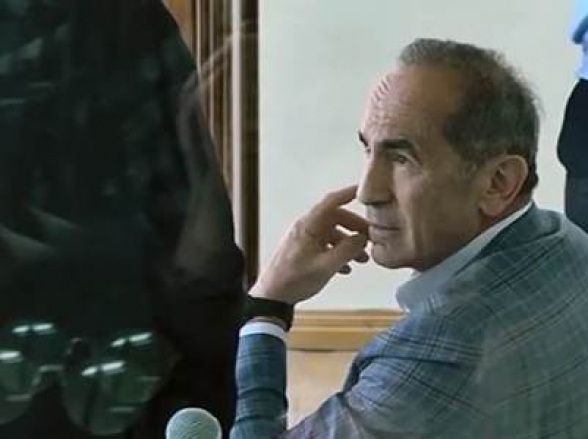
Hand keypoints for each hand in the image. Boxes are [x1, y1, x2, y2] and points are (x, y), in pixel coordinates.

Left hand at [251, 186, 369, 304]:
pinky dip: (338, 253)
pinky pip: (325, 246)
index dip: (348, 193)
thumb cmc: (294, 280)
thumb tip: (363, 238)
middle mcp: (306, 228)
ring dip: (349, 244)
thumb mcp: (326, 266)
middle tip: (371, 237)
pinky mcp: (303, 251)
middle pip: (336, 218)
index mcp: (308, 225)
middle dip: (355, 227)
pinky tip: (346, 268)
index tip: (364, 190)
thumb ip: (347, 250)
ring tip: (362, 259)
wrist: (272, 297)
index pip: (331, 201)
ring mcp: (304, 239)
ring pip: (332, 234)